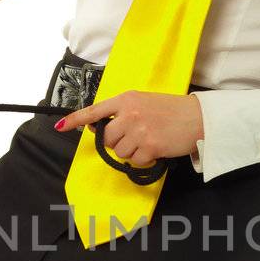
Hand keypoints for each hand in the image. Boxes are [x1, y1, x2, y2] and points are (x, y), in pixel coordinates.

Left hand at [55, 90, 203, 167]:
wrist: (198, 118)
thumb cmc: (173, 111)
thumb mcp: (145, 102)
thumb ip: (124, 112)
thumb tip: (104, 129)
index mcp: (127, 100)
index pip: (96, 111)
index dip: (76, 120)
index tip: (60, 126)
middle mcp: (130, 114)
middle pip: (107, 138)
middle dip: (117, 142)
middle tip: (134, 137)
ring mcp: (139, 131)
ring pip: (120, 151)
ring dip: (131, 151)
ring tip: (148, 141)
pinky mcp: (149, 147)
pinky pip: (134, 160)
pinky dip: (143, 159)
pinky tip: (156, 148)